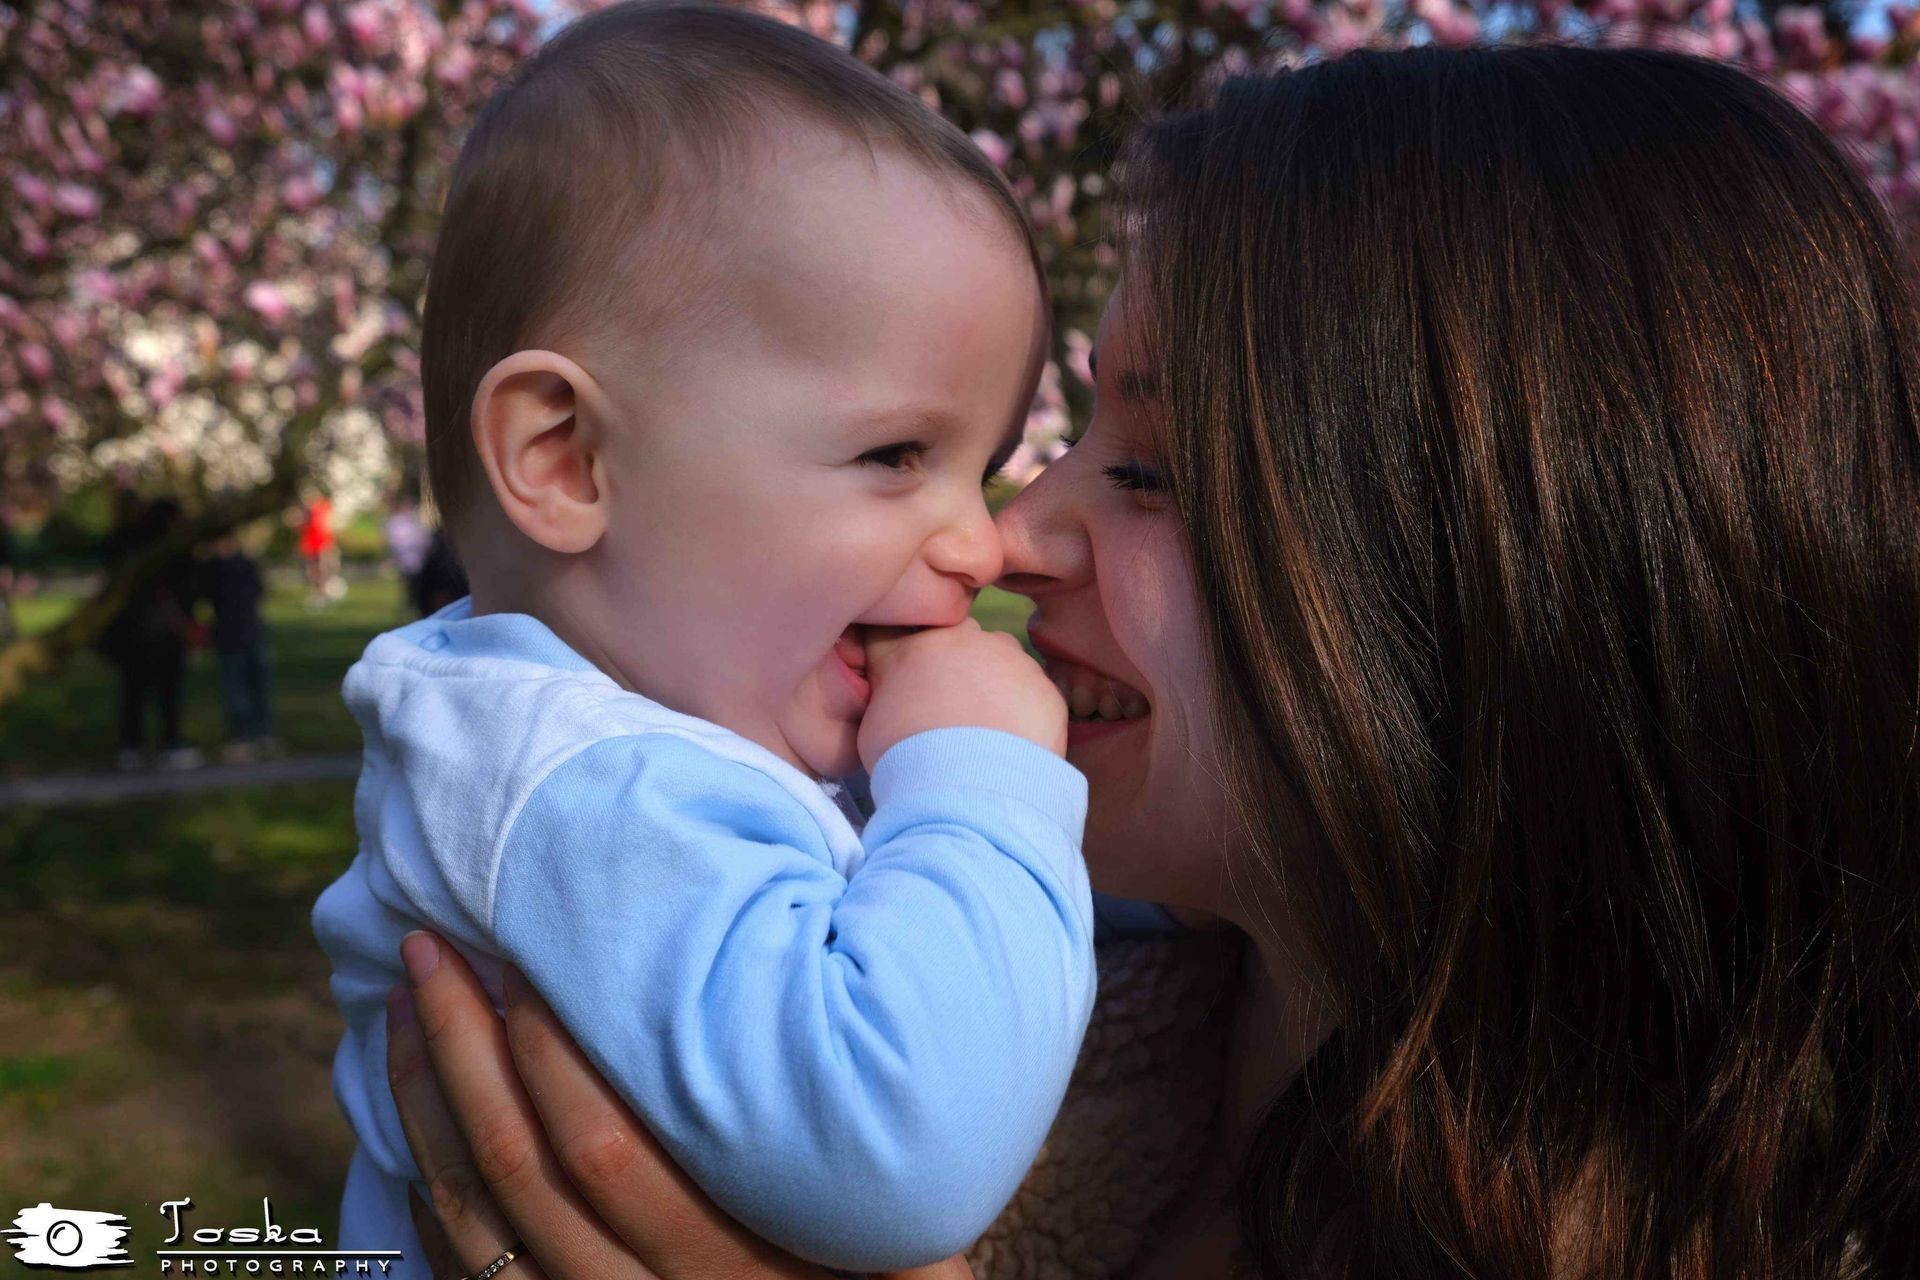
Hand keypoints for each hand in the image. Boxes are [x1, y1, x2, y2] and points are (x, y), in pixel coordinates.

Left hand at [386, 931, 974, 1279]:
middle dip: (464, 1046)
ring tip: (403, 1006)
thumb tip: (832, 1007)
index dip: (554, 1045)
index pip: (608, 1143)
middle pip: (522, 1164)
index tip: (529, 952)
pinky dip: (424, 1197)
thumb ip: (854, 1148)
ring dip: (424, 1103)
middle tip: (432, 945)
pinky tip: (409, 1127)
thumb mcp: (906, 1239)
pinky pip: (466, 1273)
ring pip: (476, 1213)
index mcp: (728, 1260)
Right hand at [856, 619, 1067, 769]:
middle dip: (952, 662)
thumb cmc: (909, 765)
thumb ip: (886, 696)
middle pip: (955, 638)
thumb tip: (896, 696)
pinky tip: (1012, 742)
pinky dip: (1023, 711)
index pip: (893, 632)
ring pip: (999, 659)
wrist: (970, 792)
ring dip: (992, 682)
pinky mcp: (1043, 686)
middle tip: (950, 707)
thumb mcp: (871, 728)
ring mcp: (1008, 659)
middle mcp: (962, 641)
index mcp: (909, 649)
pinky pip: (1030, 692)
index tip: (902, 676)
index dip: (896, 653)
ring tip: (986, 729)